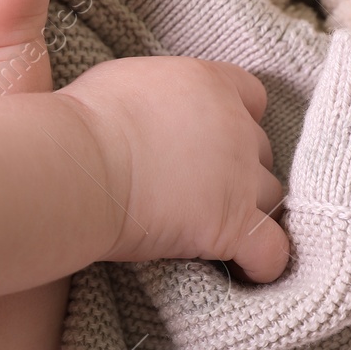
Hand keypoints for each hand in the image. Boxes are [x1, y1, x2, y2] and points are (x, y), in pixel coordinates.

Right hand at [59, 56, 289, 281]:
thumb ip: (156, 95)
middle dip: (238, 168)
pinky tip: (247, 267)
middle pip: (260, 150)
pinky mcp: (232, 226)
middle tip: (200, 187)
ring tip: (217, 227)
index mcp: (209, 85)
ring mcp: (239, 178)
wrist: (79, 166)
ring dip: (250, 211)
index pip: (252, 96)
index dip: (239, 117)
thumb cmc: (83, 123)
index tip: (215, 136)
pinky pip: (271, 250)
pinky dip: (263, 261)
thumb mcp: (125, 82)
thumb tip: (146, 111)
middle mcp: (235, 127)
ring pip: (269, 196)